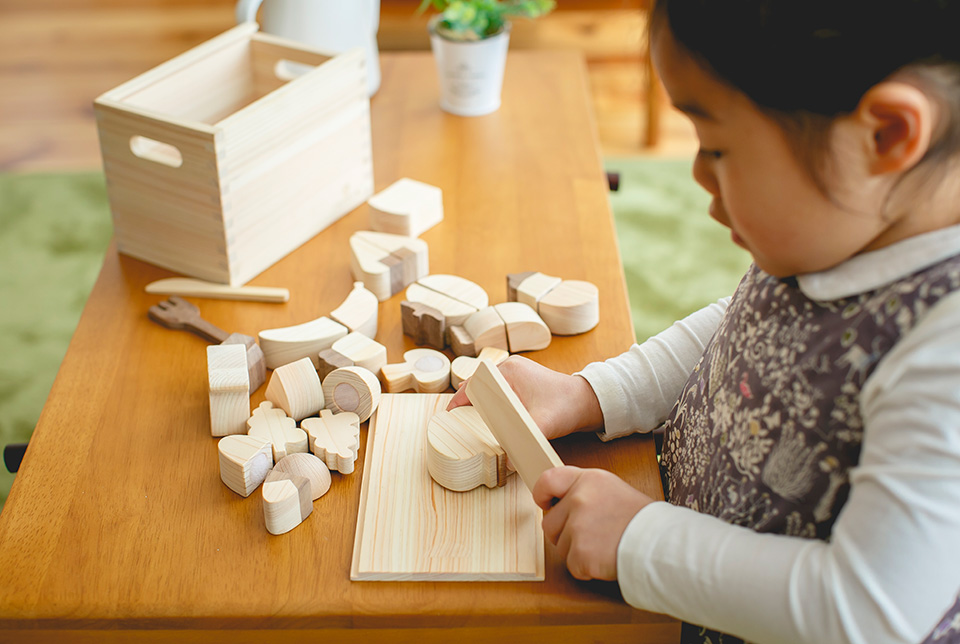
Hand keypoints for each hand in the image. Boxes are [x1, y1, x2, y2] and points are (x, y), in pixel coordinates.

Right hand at [446, 355, 603, 439]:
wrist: (587, 401)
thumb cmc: (566, 406)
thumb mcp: (542, 424)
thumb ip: (523, 441)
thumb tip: (505, 462)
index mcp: (509, 371)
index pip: (474, 382)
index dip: (460, 399)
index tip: (450, 416)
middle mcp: (509, 369)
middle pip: (478, 386)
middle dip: (467, 404)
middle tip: (458, 424)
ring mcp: (515, 375)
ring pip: (487, 390)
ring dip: (480, 405)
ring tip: (471, 425)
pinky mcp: (521, 384)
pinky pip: (498, 393)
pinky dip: (492, 405)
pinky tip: (490, 422)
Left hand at [533, 466, 653, 580]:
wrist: (659, 543)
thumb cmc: (643, 520)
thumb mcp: (613, 490)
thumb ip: (586, 493)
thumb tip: (563, 504)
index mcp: (588, 480)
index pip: (548, 479)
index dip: (542, 494)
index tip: (544, 503)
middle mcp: (579, 499)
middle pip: (550, 522)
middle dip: (563, 533)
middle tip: (590, 536)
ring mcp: (577, 526)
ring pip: (559, 545)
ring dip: (576, 551)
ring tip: (603, 546)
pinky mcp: (579, 552)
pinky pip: (571, 564)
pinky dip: (585, 568)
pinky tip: (605, 559)